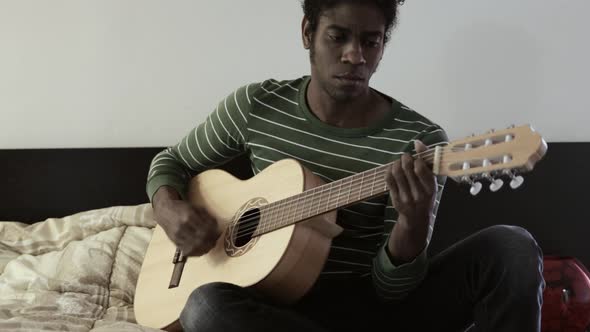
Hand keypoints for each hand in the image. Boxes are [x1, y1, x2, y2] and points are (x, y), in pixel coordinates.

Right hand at [152, 186, 219, 255]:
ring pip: (195, 247)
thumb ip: (206, 216)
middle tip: (215, 240)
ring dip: (205, 248)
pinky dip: (197, 252)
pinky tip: (202, 250)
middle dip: (211, 241)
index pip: (206, 228)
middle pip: (202, 239)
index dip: (214, 232)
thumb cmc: (183, 208)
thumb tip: (218, 228)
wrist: (165, 211)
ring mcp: (178, 236)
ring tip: (210, 245)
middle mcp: (183, 226)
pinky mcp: (175, 242)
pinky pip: (188, 251)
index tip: (219, 232)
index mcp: (189, 215)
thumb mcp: (195, 208)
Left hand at [385, 140, 436, 262]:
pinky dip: (389, 170)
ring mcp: (406, 197)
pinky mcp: (395, 199)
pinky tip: (393, 169)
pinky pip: (389, 180)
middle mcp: (419, 194)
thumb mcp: (432, 181)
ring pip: (396, 172)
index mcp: (431, 188)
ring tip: (399, 162)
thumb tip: (417, 142)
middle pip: (407, 168)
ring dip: (396, 163)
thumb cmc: (426, 195)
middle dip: (405, 158)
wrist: (417, 218)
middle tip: (405, 157)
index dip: (416, 159)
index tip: (416, 158)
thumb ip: (427, 161)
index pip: (421, 169)